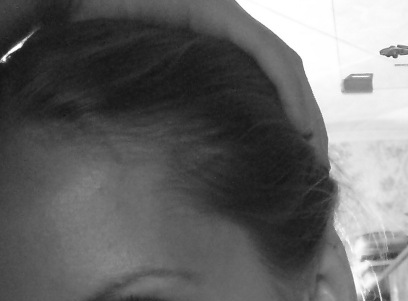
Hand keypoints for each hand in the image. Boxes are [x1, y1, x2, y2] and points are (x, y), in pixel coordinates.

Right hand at [69, 0, 327, 161]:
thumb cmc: (92, 33)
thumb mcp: (136, 85)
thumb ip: (161, 114)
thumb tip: (162, 166)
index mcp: (212, 46)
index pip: (267, 85)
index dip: (288, 122)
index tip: (297, 167)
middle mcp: (226, 27)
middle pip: (284, 82)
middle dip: (307, 129)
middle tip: (315, 177)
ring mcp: (226, 17)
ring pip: (285, 71)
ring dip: (306, 117)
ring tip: (314, 160)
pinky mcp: (219, 14)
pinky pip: (268, 58)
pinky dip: (289, 94)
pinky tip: (301, 130)